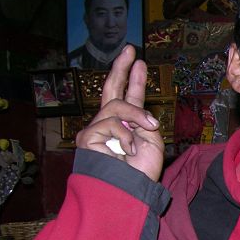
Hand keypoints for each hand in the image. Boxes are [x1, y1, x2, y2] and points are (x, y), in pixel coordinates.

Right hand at [75, 46, 163, 181]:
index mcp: (128, 125)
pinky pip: (110, 123)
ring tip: (149, 127)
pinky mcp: (88, 137)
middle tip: (129, 50)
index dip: (133, 79)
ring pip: (116, 106)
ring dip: (136, 115)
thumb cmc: (142, 171)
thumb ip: (142, 120)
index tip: (138, 60)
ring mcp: (97, 129)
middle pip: (111, 90)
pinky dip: (125, 135)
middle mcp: (110, 124)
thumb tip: (135, 106)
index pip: (130, 97)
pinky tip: (128, 149)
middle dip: (120, 68)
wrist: (129, 189)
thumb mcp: (151, 140)